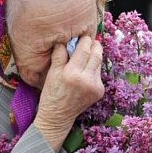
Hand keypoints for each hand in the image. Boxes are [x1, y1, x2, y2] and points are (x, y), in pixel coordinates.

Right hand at [34, 36, 103, 151]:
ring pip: (99, 64)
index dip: (85, 40)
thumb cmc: (51, 94)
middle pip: (97, 55)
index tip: (83, 36)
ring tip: (88, 54)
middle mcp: (87, 80)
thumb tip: (65, 41)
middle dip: (95, 46)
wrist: (58, 116)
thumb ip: (60, 55)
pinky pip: (98, 75)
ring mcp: (95, 87)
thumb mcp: (52, 73)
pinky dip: (94, 70)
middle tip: (91, 40)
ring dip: (95, 57)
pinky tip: (86, 71)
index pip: (85, 50)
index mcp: (73, 74)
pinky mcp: (99, 92)